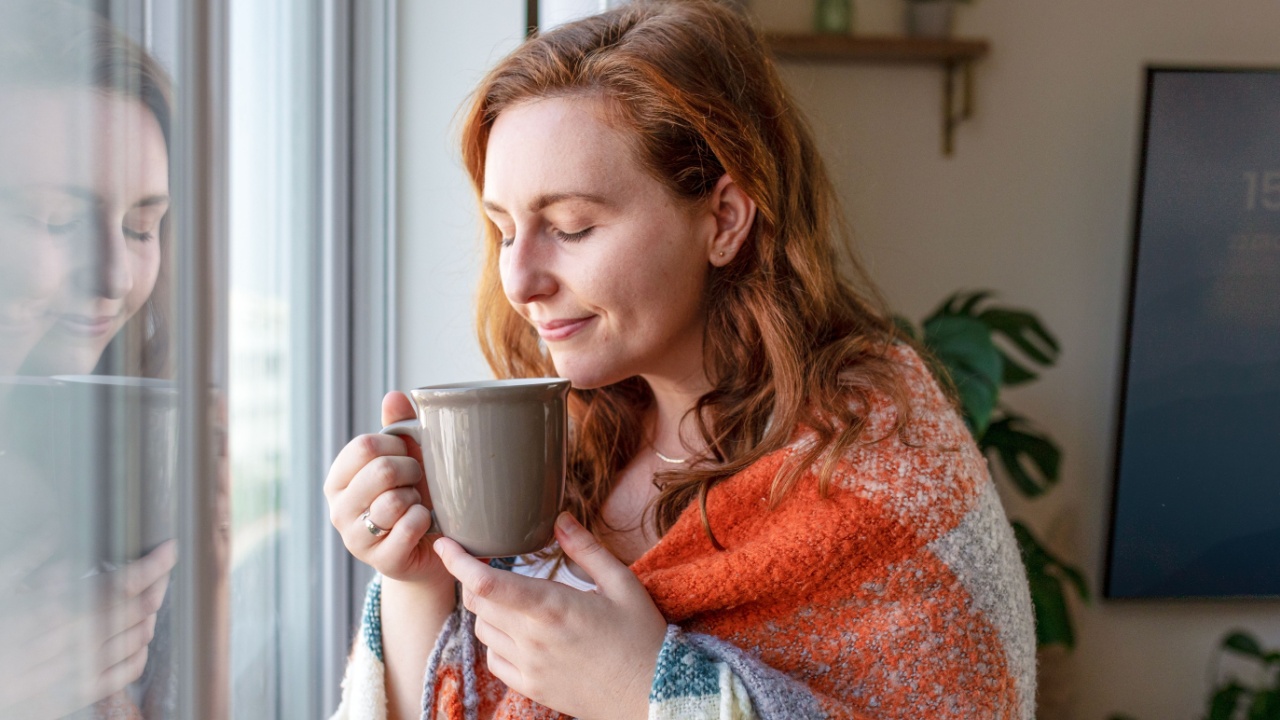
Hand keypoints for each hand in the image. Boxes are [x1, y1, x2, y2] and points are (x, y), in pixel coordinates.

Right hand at [0, 540, 176, 718]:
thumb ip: (27, 559)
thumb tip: (54, 529)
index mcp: (50, 610)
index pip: (119, 584)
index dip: (152, 565)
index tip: (169, 549)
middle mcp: (70, 642)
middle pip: (135, 609)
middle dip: (157, 584)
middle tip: (163, 567)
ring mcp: (76, 671)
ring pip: (136, 639)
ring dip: (150, 615)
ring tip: (150, 595)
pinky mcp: (75, 695)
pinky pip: (126, 673)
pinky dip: (141, 651)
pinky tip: (139, 637)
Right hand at [324, 391, 443, 583]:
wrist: (427, 548)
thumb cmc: (413, 495)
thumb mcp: (406, 457)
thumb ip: (399, 426)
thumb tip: (394, 395)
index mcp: (338, 479)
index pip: (364, 445)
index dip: (396, 444)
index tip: (407, 454)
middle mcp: (338, 509)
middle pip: (382, 471)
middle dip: (412, 470)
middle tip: (418, 480)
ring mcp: (356, 539)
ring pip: (394, 501)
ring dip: (418, 498)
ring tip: (417, 504)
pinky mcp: (381, 561)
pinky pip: (409, 527)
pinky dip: (426, 519)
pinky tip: (424, 522)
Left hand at [434, 513, 667, 719]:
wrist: (653, 693)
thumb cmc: (642, 635)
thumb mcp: (622, 583)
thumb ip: (586, 549)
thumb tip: (559, 519)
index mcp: (552, 606)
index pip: (485, 582)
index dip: (457, 561)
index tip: (445, 543)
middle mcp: (533, 638)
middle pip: (477, 602)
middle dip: (476, 579)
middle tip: (494, 567)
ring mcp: (529, 666)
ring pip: (482, 630)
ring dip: (487, 610)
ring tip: (514, 600)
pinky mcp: (531, 687)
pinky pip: (494, 659)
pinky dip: (496, 641)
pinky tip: (520, 632)